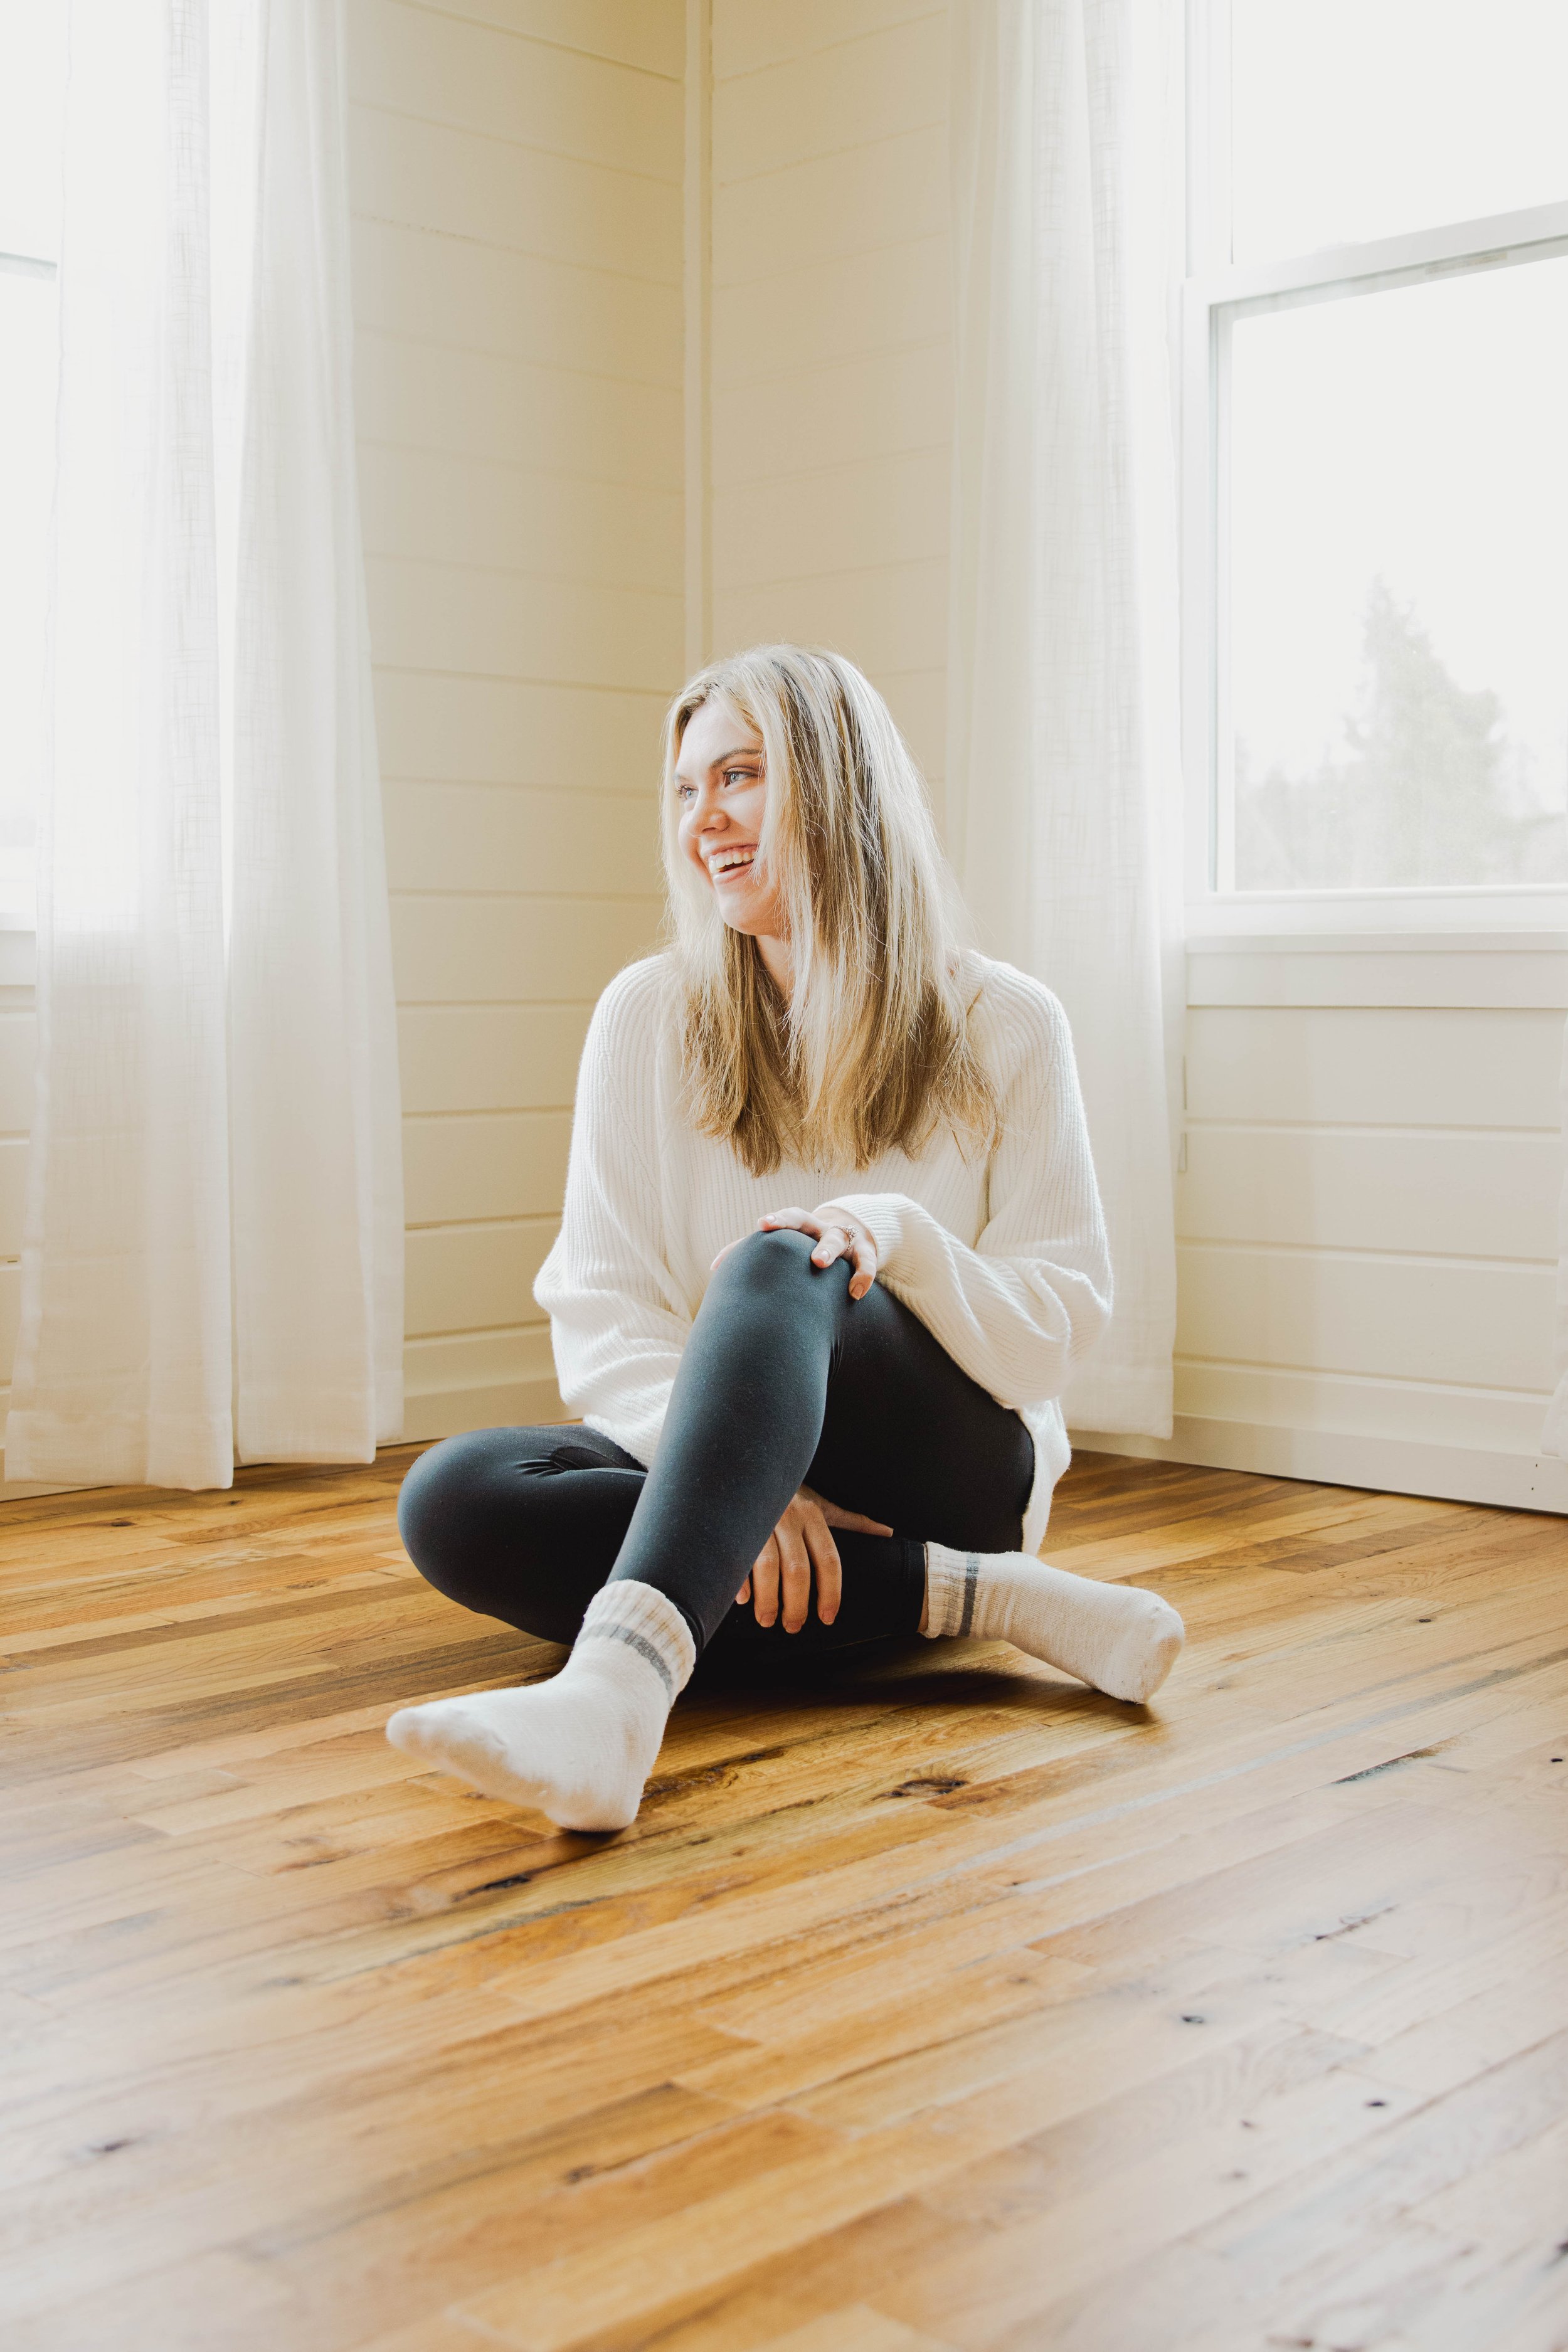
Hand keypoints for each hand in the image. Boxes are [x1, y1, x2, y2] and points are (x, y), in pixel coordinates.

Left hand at [711, 1204, 879, 1301]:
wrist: (857, 1234)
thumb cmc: (810, 1246)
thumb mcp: (790, 1245)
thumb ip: (756, 1253)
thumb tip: (714, 1269)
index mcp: (800, 1225)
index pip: (783, 1217)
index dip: (771, 1221)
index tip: (759, 1225)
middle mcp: (818, 1227)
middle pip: (802, 1219)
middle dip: (786, 1222)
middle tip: (768, 1227)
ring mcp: (844, 1238)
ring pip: (836, 1238)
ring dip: (827, 1249)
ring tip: (819, 1263)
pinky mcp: (866, 1251)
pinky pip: (866, 1262)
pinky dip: (863, 1276)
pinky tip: (855, 1293)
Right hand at [737, 1484, 893, 1631]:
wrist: (752, 1464)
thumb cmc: (789, 1492)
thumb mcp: (822, 1504)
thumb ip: (851, 1522)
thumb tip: (887, 1533)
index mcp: (812, 1515)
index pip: (828, 1560)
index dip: (830, 1593)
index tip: (827, 1618)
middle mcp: (788, 1517)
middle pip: (797, 1569)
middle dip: (796, 1604)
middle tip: (794, 1626)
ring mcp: (760, 1520)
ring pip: (766, 1566)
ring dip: (768, 1599)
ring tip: (767, 1620)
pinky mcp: (734, 1523)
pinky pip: (736, 1556)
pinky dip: (740, 1581)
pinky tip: (743, 1599)